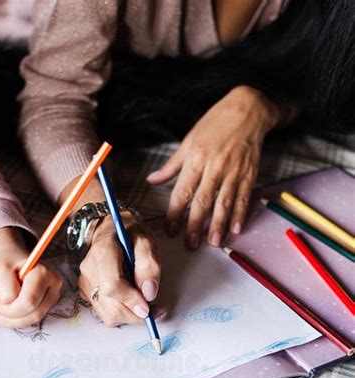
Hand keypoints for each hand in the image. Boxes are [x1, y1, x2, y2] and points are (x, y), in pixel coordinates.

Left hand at [0, 227, 62, 327]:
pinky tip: (8, 307)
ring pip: (33, 319)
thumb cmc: (8, 261)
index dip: (8, 309)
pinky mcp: (47, 304)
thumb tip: (8, 305)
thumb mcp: (0, 268)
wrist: (13, 258)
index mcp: (44, 273)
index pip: (28, 302)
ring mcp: (53, 296)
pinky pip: (32, 318)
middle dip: (10, 317)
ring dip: (12, 319)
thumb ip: (5, 287)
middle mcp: (53, 286)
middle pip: (33, 314)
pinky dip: (17, 318)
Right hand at [79, 213, 162, 326]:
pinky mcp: (87, 292)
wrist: (109, 230)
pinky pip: (106, 314)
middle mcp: (90, 269)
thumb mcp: (147, 241)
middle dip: (136, 314)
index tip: (149, 308)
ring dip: (131, 316)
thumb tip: (148, 293)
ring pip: (109, 315)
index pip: (112, 286)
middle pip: (112, 307)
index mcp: (103, 252)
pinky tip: (132, 302)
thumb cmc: (129, 234)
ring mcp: (86, 283)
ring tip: (146, 305)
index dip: (132, 301)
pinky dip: (123, 314)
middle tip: (157, 311)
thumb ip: (149, 265)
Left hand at [147, 86, 281, 246]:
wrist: (248, 109)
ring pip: (224, 202)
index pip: (182, 192)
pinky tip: (236, 228)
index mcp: (196, 158)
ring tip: (214, 243)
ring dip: (218, 224)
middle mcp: (214, 166)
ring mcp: (233, 171)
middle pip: (202, 201)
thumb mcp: (189, 140)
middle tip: (191, 244)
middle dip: (195, 225)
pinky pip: (243, 197)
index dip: (175, 213)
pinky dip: (240, 214)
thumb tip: (152, 180)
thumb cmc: (215, 123)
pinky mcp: (249, 173)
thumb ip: (172, 165)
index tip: (170, 229)